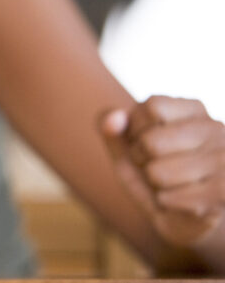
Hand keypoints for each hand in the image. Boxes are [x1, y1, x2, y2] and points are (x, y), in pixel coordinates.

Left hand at [101, 95, 224, 245]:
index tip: (145, 141)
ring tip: (172, 184)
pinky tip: (183, 201)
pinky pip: (168, 198)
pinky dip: (165, 202)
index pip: (151, 106)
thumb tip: (114, 118)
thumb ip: (112, 129)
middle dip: (141, 160)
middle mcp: (216, 130)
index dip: (135, 129)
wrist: (184, 217)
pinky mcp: (224, 191)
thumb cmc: (154, 174)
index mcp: (194, 110)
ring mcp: (224, 160)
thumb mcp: (126, 149)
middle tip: (158, 167)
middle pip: (151, 142)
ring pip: (157, 173)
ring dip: (154, 184)